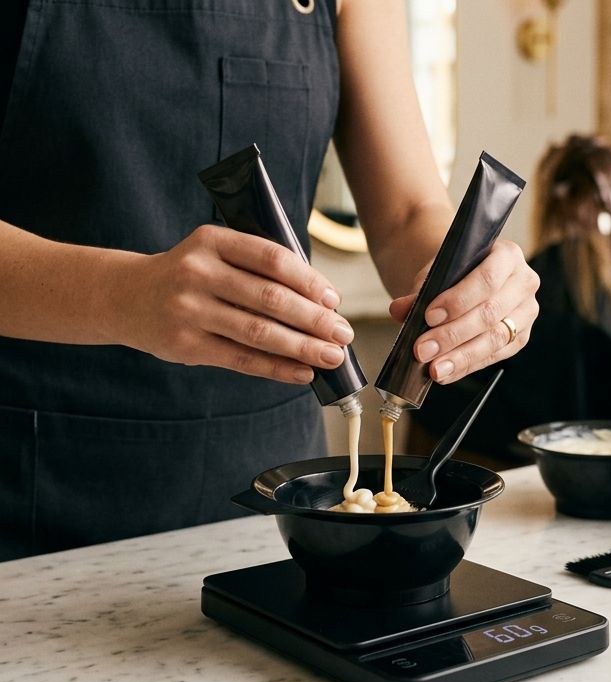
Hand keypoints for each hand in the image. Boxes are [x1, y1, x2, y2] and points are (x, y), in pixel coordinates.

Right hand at [119, 225, 353, 382]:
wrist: (128, 297)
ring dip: (302, 347)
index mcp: (212, 241)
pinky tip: (302, 372)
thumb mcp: (215, 254)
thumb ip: (258, 268)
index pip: (273, 259)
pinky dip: (277, 368)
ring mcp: (189, 310)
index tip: (334, 300)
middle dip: (314, 319)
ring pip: (259, 332)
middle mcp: (198, 273)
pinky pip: (241, 359)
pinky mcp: (185, 345)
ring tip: (331, 356)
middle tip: (343, 334)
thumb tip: (321, 302)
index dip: (310, 281)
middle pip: (270, 299)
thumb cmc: (189, 275)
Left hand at [388, 239, 539, 383]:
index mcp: (507, 255)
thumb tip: (399, 310)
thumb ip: (419, 291)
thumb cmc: (454, 274)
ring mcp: (526, 312)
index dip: (458, 300)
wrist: (466, 281)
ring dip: (460, 356)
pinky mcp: (520, 337)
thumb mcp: (436, 274)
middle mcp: (523, 282)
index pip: (487, 279)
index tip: (429, 316)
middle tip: (422, 350)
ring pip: (495, 339)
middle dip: (452, 335)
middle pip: (490, 313)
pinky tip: (446, 372)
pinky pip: (495, 356)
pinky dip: (467, 366)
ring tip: (434, 369)